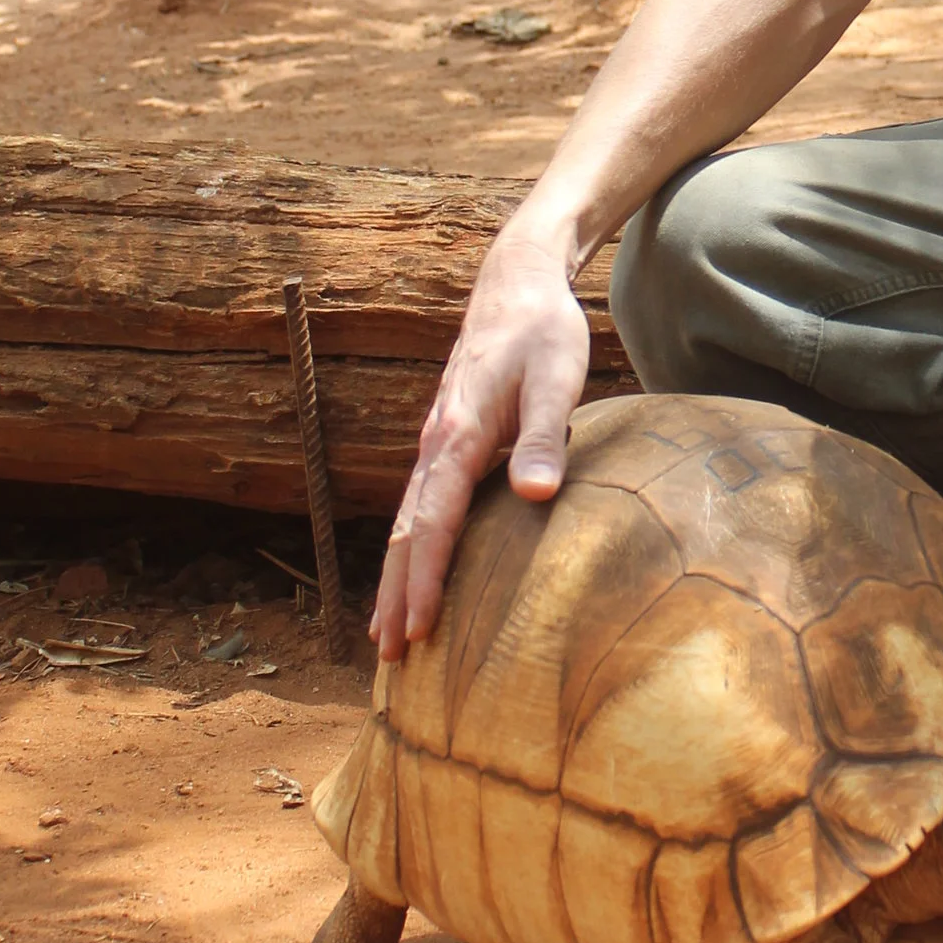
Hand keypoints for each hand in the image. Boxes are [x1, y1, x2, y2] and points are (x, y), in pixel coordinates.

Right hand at [371, 230, 589, 658]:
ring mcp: (434, 444)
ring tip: (384, 636)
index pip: (435, 521)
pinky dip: (407, 550)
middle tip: (388, 659)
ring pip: (403, 523)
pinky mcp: (445, 443)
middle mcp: (435, 444)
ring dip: (393, 580)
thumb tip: (535, 494)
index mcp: (459, 434)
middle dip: (395, 596)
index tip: (418, 629)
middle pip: (405, 533)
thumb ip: (547, 435)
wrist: (514, 283)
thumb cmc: (544, 330)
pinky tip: (408, 576)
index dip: (426, 579)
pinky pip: (418, 508)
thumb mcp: (558, 375)